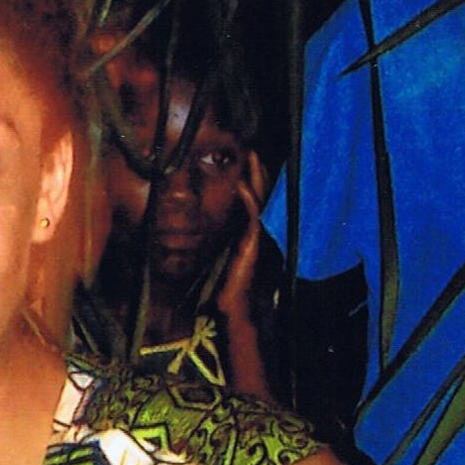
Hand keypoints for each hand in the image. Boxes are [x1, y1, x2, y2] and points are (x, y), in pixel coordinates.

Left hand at [216, 149, 265, 320]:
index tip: (246, 162)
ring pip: (259, 201)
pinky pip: (251, 218)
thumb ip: (221, 251)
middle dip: (258, 172)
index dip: (252, 181)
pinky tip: (241, 187)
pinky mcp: (251, 247)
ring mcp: (256, 239)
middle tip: (252, 149)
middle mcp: (256, 233)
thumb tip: (203, 242)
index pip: (254, 201)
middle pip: (261, 195)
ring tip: (251, 158)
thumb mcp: (223, 266)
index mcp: (250, 236)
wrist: (238, 314)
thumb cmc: (228, 294)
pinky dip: (247, 201)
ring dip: (255, 179)